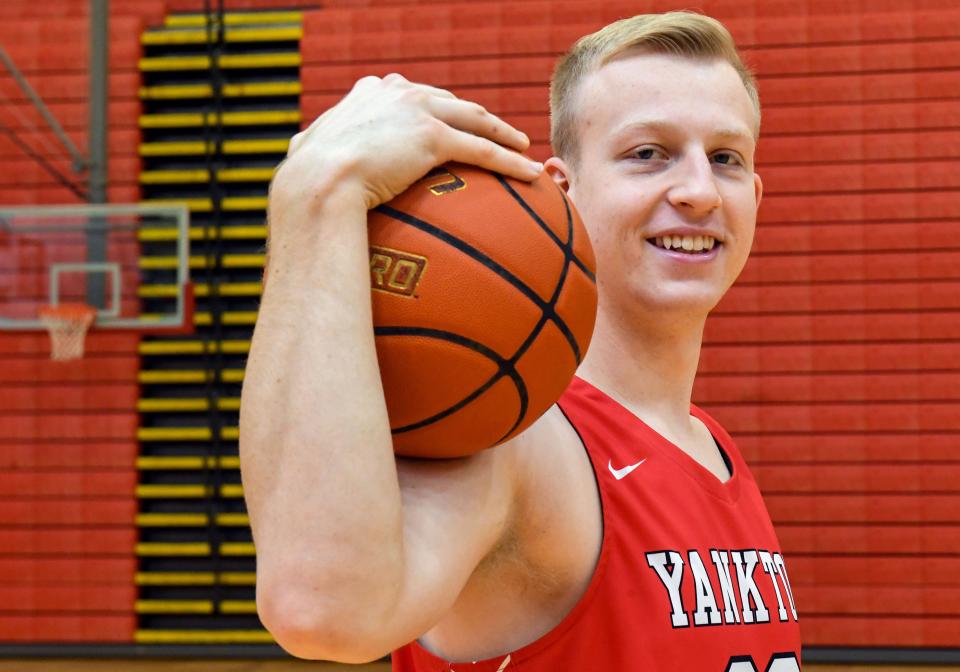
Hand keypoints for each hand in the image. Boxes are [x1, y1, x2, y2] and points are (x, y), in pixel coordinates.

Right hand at [273, 74, 541, 210]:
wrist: (314, 182)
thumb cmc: (304, 178)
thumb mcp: (304, 154)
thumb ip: (311, 149)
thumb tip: (297, 163)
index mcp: (370, 93)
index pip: (416, 95)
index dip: (438, 107)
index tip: (450, 120)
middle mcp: (399, 93)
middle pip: (452, 102)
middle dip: (478, 117)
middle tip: (499, 132)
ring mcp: (419, 111)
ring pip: (476, 120)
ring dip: (504, 133)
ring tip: (522, 146)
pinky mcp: (434, 137)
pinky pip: (483, 151)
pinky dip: (510, 161)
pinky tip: (530, 174)